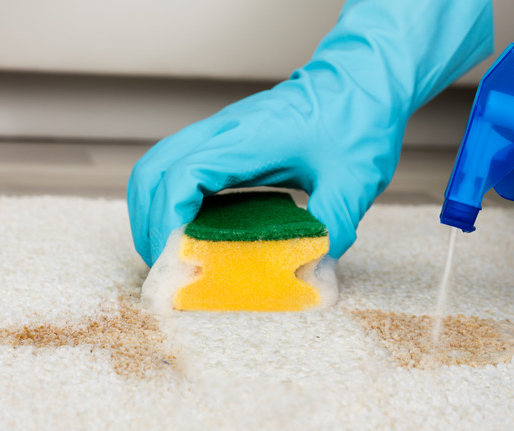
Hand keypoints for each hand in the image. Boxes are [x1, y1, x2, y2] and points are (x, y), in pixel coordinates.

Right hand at [128, 0, 493, 265]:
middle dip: (148, 222)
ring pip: (160, 166)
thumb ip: (332, 227)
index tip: (175, 260)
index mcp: (248, 138)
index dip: (166, 222)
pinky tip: (196, 229)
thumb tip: (312, 269)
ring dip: (155, 209)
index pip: (181, 177)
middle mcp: (225, 131)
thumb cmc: (360, 118)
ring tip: (174, 252)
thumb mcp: (355, 181)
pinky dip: (175, 200)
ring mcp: (223, 132)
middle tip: (167, 265)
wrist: (365, 78)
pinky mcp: (230, 140)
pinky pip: (183, 168)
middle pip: (152, 171)